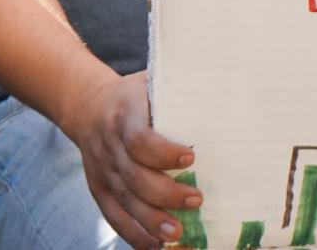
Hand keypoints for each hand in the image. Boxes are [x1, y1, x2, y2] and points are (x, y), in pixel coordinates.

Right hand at [61, 70, 199, 249]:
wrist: (87, 106)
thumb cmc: (134, 96)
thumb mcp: (150, 82)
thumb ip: (179, 88)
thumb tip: (228, 91)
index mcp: (125, 116)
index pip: (139, 139)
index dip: (163, 152)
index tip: (191, 156)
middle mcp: (110, 145)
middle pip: (134, 176)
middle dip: (165, 193)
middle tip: (196, 200)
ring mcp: (103, 170)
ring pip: (126, 200)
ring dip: (151, 220)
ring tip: (177, 233)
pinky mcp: (99, 189)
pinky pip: (114, 216)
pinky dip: (133, 234)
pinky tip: (155, 245)